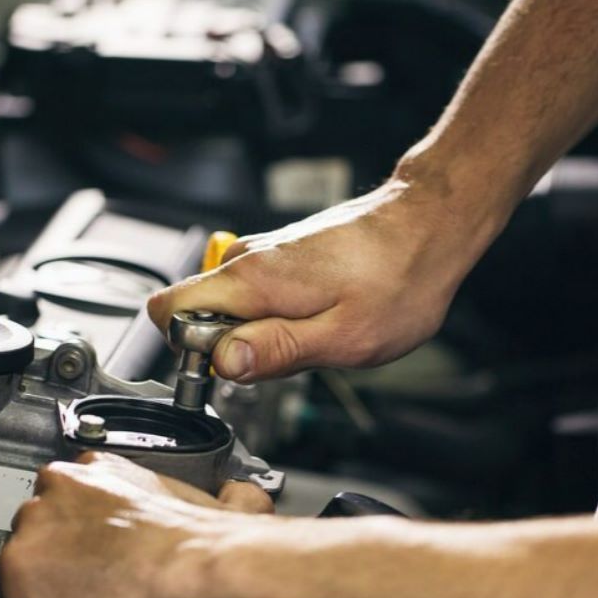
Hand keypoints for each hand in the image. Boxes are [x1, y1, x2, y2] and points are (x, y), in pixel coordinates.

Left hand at [0, 452, 272, 597]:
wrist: (200, 565)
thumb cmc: (198, 543)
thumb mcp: (166, 501)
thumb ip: (138, 506)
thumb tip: (163, 519)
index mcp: (95, 467)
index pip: (65, 506)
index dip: (85, 544)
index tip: (104, 561)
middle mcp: (57, 488)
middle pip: (39, 536)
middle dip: (66, 567)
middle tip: (104, 587)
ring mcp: (34, 529)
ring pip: (27, 576)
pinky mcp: (23, 575)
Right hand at [147, 177, 503, 382]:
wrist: (429, 227)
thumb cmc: (398, 280)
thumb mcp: (342, 338)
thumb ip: (275, 352)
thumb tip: (223, 365)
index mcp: (253, 279)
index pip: (168, 312)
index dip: (189, 351)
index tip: (230, 370)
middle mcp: (248, 260)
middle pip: (194, 314)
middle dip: (229, 348)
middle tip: (287, 356)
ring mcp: (262, 256)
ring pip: (226, 309)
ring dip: (257, 334)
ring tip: (313, 334)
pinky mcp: (278, 259)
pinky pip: (251, 299)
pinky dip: (275, 317)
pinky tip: (319, 318)